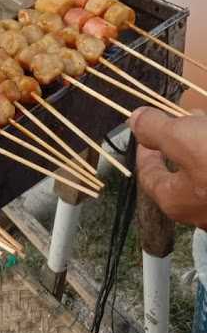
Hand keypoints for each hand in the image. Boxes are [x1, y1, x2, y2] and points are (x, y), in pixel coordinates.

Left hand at [129, 108, 206, 228]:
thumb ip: (156, 129)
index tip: (146, 132)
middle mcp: (197, 212)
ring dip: (201, 148)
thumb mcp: (185, 139)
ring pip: (202, 175)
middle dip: (179, 144)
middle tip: (183, 121)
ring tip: (204, 124)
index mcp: (174, 202)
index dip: (145, 151)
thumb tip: (134, 120)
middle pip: (179, 175)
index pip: (149, 176)